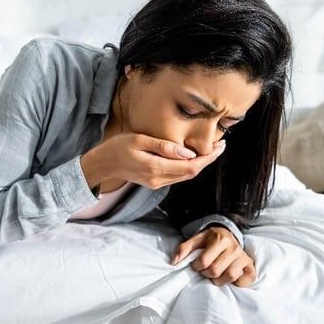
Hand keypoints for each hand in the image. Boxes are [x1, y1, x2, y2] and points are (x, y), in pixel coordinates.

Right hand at [85, 133, 226, 189]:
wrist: (102, 165)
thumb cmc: (118, 147)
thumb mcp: (139, 140)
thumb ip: (164, 146)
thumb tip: (188, 152)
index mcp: (156, 168)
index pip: (191, 166)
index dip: (208, 158)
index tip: (220, 146)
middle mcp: (159, 179)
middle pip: (191, 173)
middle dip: (208, 160)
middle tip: (221, 146)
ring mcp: (157, 183)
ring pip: (185, 176)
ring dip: (200, 164)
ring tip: (211, 150)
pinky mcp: (154, 182)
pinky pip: (177, 176)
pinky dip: (188, 167)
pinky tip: (192, 156)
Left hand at [171, 226, 256, 286]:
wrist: (228, 234)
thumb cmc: (210, 240)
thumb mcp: (196, 239)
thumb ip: (184, 249)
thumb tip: (174, 262)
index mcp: (220, 239)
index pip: (204, 261)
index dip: (197, 266)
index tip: (197, 265)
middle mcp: (233, 247)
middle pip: (216, 270)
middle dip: (207, 274)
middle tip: (205, 271)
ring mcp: (243, 257)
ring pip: (231, 276)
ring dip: (220, 280)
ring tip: (216, 275)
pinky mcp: (250, 265)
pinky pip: (246, 279)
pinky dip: (238, 282)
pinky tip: (230, 278)